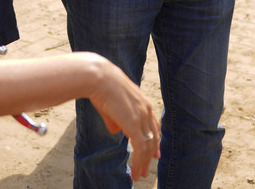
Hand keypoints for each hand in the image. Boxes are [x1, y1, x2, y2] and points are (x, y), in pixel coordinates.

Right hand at [83, 54, 160, 180]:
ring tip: (140, 175)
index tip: (155, 154)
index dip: (155, 140)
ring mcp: (141, 117)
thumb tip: (116, 132)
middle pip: (154, 137)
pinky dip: (139, 162)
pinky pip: (140, 148)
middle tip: (147, 168)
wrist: (99, 77)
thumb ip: (115, 120)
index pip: (154, 126)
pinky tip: (135, 171)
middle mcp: (147, 110)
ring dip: (144, 163)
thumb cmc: (101, 87)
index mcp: (144, 103)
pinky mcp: (133, 124)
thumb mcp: (111, 105)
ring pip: (148, 146)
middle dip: (151, 154)